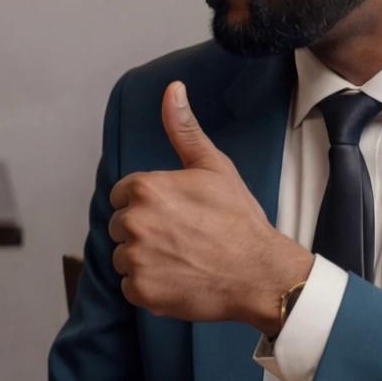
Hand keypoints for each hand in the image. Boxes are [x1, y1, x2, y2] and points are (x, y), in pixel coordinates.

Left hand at [108, 81, 311, 333]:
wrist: (260, 273)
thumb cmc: (238, 219)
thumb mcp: (213, 166)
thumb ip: (183, 129)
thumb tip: (173, 89)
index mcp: (145, 188)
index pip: (124, 195)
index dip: (150, 204)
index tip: (176, 214)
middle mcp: (134, 222)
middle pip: (121, 226)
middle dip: (145, 231)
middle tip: (183, 238)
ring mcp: (135, 259)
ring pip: (123, 257)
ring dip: (145, 260)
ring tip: (182, 259)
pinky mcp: (140, 291)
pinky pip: (130, 286)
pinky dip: (149, 287)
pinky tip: (178, 279)